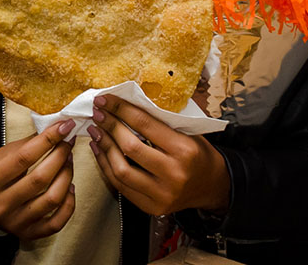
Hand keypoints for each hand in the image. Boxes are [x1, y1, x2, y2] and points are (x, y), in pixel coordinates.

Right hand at [0, 119, 76, 239]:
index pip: (24, 157)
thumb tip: (54, 131)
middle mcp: (1, 205)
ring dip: (66, 176)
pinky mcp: (27, 234)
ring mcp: (15, 222)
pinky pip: (56, 222)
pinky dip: (68, 203)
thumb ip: (25, 146)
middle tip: (68, 143)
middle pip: (40, 179)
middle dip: (60, 156)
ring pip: (52, 199)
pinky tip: (69, 187)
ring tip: (69, 161)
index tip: (64, 127)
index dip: (48, 140)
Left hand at [88, 94, 229, 215]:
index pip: (145, 125)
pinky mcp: (152, 208)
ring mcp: (162, 195)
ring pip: (121, 169)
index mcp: (184, 150)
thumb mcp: (187, 132)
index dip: (120, 109)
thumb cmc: (196, 153)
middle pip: (130, 147)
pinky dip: (105, 166)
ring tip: (95, 130)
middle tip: (97, 113)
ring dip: (104, 146)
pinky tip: (99, 150)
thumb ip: (160, 122)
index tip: (105, 99)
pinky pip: (120, 186)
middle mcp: (174, 174)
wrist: (211, 186)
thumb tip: (123, 104)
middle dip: (109, 126)